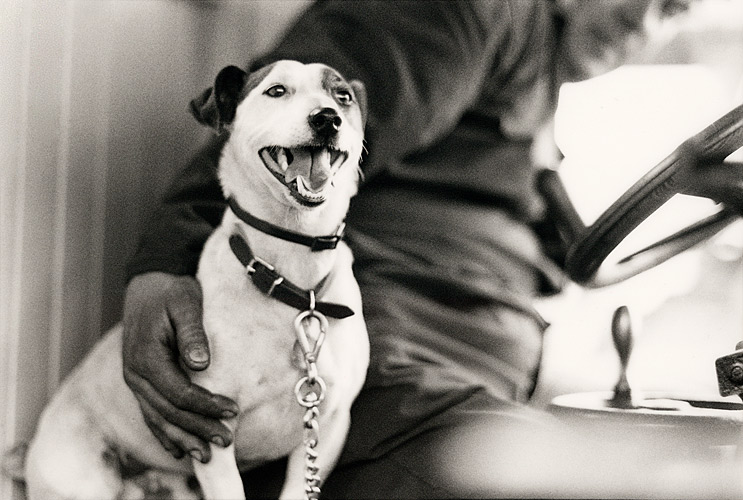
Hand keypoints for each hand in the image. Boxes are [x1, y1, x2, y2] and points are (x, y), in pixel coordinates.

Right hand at [122, 272, 238, 462]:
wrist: (148, 285)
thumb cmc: (171, 292)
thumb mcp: (185, 303)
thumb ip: (193, 333)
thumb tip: (201, 363)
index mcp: (146, 356)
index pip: (179, 392)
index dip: (206, 405)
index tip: (233, 410)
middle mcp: (135, 374)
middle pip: (169, 412)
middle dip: (199, 428)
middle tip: (227, 440)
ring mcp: (135, 381)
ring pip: (158, 419)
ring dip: (183, 438)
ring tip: (207, 456)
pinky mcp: (140, 383)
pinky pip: (151, 414)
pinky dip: (165, 434)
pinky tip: (180, 450)